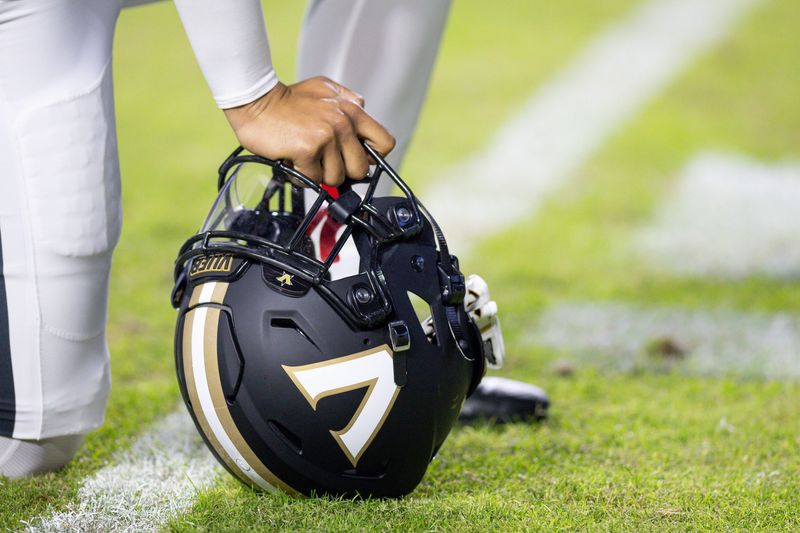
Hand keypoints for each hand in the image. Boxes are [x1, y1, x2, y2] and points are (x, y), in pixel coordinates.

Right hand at [223, 76, 395, 186]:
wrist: (256, 101)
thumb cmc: (289, 99)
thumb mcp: (326, 89)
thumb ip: (349, 102)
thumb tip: (363, 118)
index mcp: (352, 110)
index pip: (385, 143)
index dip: (373, 158)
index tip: (356, 158)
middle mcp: (343, 123)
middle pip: (360, 169)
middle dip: (342, 171)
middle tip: (324, 162)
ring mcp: (326, 137)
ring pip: (336, 178)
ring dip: (318, 174)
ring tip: (306, 158)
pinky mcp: (308, 150)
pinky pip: (313, 179)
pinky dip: (301, 176)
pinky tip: (294, 161)